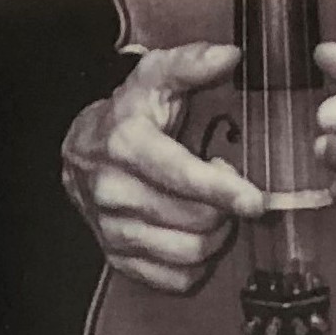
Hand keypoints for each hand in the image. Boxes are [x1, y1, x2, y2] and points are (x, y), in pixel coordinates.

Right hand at [60, 43, 266, 294]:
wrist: (81, 151)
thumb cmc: (129, 113)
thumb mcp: (154, 78)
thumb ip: (190, 63)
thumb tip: (229, 56)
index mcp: (126, 144)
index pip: (182, 175)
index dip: (223, 190)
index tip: (254, 200)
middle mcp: (113, 190)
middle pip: (195, 220)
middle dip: (225, 209)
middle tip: (230, 190)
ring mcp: (112, 228)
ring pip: (188, 252)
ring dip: (214, 236)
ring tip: (214, 212)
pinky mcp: (116, 257)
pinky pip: (172, 278)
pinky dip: (195, 264)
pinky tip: (195, 236)